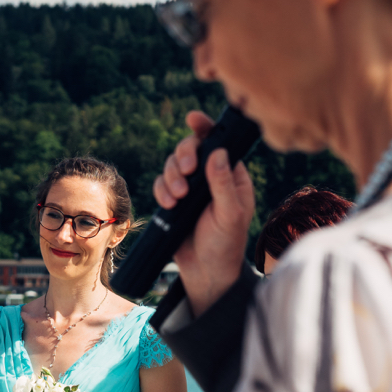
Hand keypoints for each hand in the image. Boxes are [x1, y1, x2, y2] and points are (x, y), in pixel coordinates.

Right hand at [153, 111, 254, 316]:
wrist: (206, 272)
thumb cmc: (226, 244)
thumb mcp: (230, 214)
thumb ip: (223, 183)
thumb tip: (218, 153)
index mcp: (230, 175)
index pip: (218, 143)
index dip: (205, 128)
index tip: (193, 119)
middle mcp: (209, 178)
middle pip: (190, 149)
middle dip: (183, 157)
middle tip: (187, 173)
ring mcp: (190, 189)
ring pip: (173, 165)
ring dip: (172, 177)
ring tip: (178, 198)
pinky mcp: (173, 201)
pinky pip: (161, 184)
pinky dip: (161, 190)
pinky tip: (169, 204)